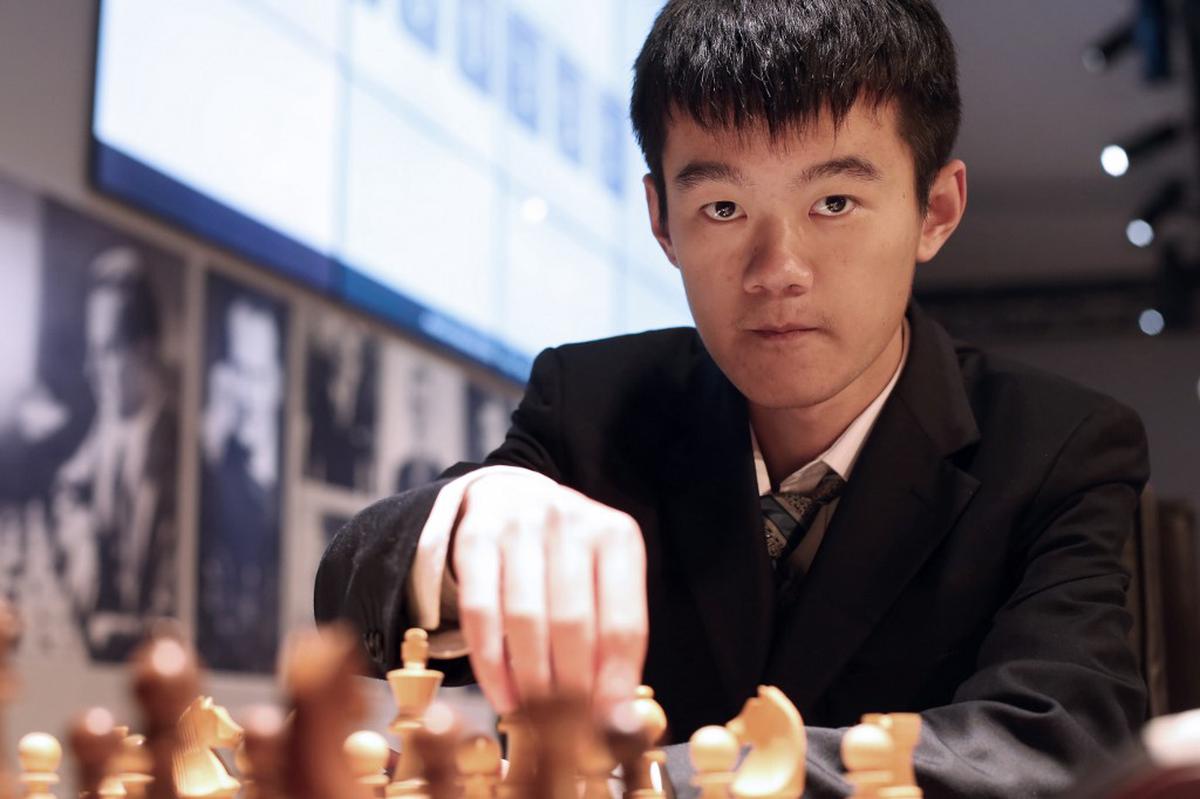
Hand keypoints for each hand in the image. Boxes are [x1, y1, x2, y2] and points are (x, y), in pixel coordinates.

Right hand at [452, 471, 647, 715]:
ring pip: (525, 619)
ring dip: (530, 680)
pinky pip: (480, 612)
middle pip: (573, 623)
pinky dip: (491, 664)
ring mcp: (519, 525)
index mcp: (617, 537)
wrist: (511, 499)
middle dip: (570, 688)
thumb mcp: (603, 583)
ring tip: (535, 719)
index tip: (606, 727)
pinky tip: (503, 696)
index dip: (614, 683)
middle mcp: (570, 522)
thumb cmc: (567, 559)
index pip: (623, 623)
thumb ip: (613, 642)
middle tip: (566, 732)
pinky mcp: (475, 537)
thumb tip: (618, 719)